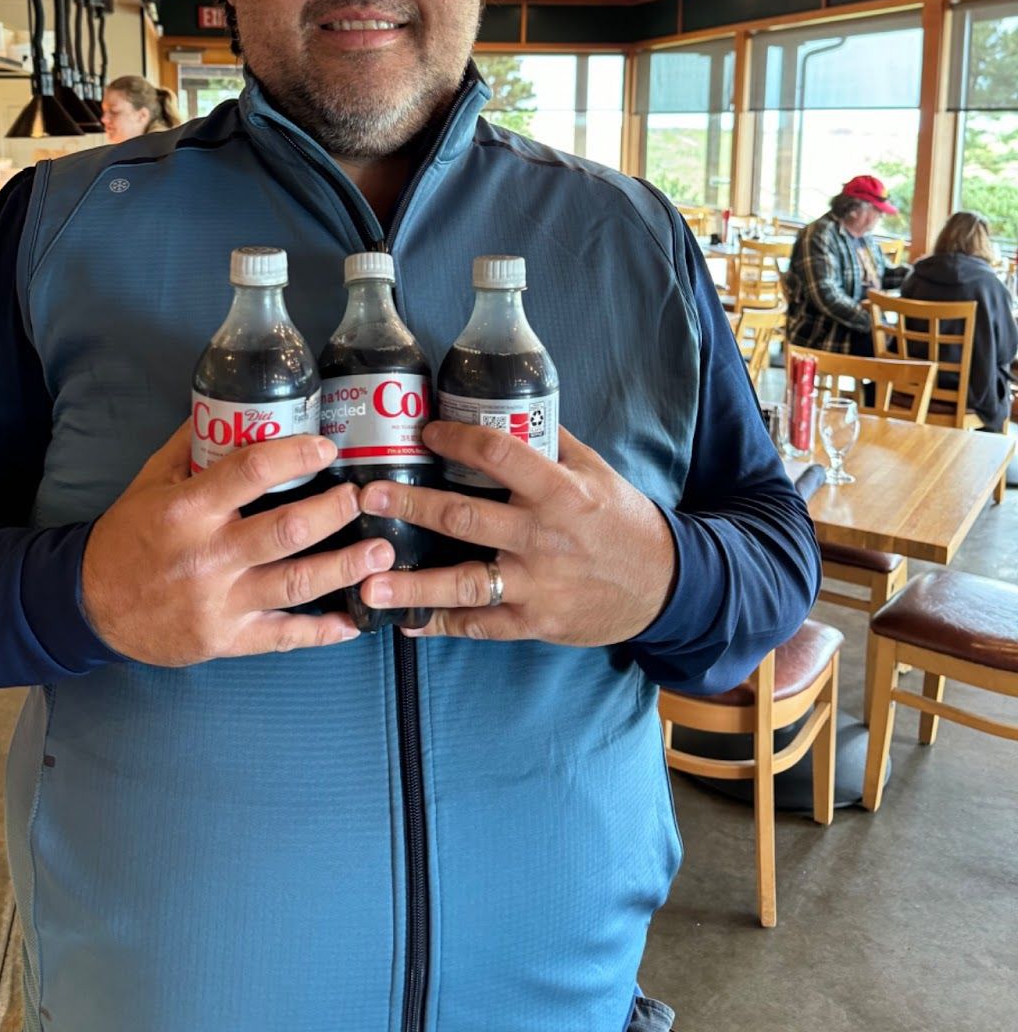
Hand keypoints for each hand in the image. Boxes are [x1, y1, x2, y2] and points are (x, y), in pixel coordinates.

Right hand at [81, 421, 394, 665]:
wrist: (90, 605)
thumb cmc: (129, 534)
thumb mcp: (151, 480)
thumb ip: (194, 445)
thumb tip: (235, 402)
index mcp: (188, 509)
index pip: (249, 472)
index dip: (295, 456)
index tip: (328, 447)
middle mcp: (206, 556)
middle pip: (286, 530)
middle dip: (334, 511)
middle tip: (367, 497)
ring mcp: (218, 602)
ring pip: (295, 584)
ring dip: (345, 567)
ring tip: (383, 550)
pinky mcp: (225, 640)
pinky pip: (283, 637)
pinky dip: (323, 631)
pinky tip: (354, 621)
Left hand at [356, 422, 675, 644]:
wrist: (663, 584)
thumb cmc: (622, 520)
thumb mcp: (595, 470)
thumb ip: (550, 443)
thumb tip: (502, 407)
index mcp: (560, 491)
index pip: (501, 455)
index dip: (458, 440)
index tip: (425, 433)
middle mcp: (545, 536)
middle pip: (466, 519)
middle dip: (413, 506)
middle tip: (368, 498)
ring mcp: (539, 584)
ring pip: (467, 583)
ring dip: (414, 583)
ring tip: (369, 583)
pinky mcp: (536, 622)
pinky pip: (481, 625)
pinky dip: (441, 624)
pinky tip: (406, 621)